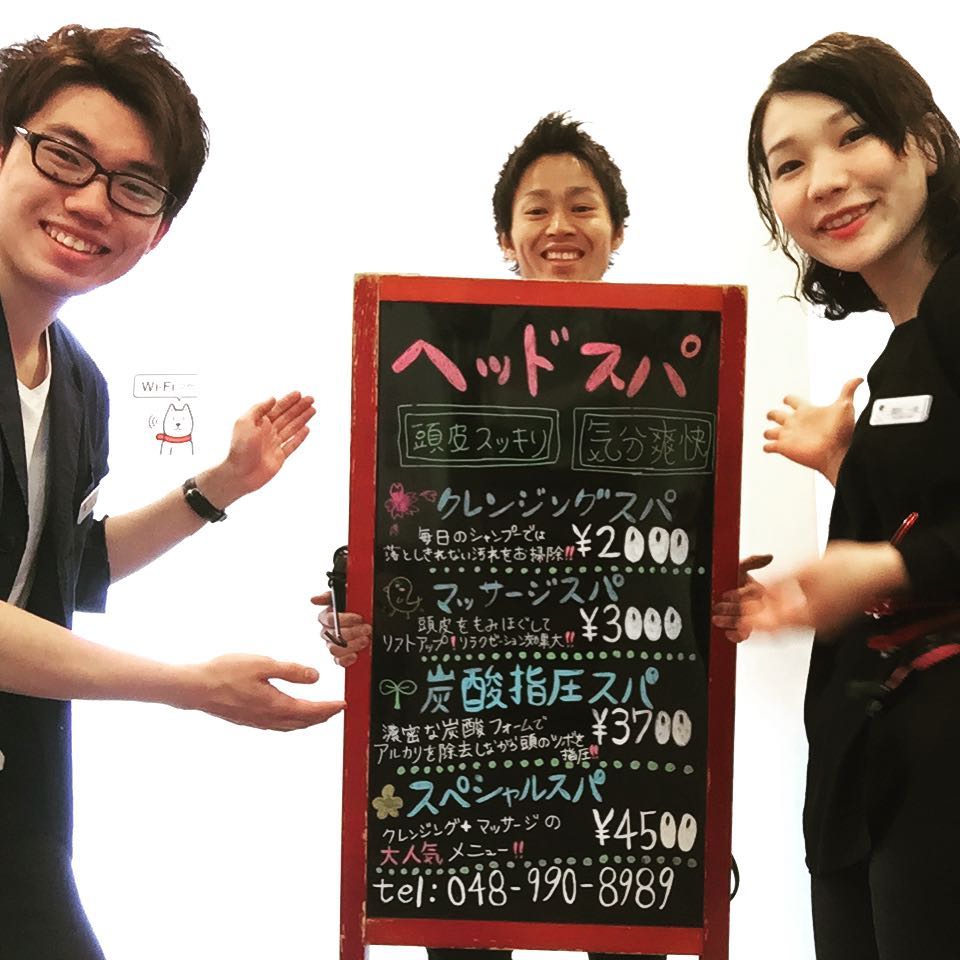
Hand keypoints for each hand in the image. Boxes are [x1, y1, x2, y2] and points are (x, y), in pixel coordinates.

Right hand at [183, 654, 344, 730]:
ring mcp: (257, 721)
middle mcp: (268, 718)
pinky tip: (288, 716)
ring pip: (290, 726)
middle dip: (322, 717)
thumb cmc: (225, 673)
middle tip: (336, 710)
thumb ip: (291, 671)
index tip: (343, 704)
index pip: (311, 710)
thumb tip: (315, 677)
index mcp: (275, 705)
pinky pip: (277, 726)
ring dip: (307, 721)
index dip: (329, 708)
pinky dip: (291, 722)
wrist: (194, 688)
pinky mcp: (247, 720)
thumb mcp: (263, 664)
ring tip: (318, 715)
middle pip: (303, 722)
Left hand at [203, 392, 315, 503]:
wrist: (240, 474)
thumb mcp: (245, 422)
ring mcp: (274, 444)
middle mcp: (267, 432)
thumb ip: (258, 409)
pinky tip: (307, 429)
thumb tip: (272, 398)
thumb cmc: (240, 448)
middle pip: (287, 416)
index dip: (288, 401)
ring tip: (313, 410)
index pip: (277, 408)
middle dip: (299, 407)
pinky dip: (300, 437)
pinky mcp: (280, 457)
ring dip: (302, 419)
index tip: (299, 393)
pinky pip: (292, 445)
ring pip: (292, 428)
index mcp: (259, 422)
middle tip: (311, 399)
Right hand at [311, 591, 371, 666]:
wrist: (370, 620)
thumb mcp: (347, 594)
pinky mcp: (340, 656)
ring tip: (365, 640)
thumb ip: (329, 596)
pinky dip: (347, 659)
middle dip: (353, 632)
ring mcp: (333, 645)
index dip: (346, 619)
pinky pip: (338, 661)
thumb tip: (314, 599)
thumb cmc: (356, 607)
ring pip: (335, 648)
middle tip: (367, 628)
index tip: (359, 618)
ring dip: (353, 645)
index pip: (330, 619)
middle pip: (334, 635)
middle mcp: (328, 631)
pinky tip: (356, 655)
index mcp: (327, 617)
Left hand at [711, 554, 772, 641]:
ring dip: (731, 622)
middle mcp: (754, 604)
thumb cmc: (727, 579)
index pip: (754, 593)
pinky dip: (736, 636)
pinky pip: (744, 636)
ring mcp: (749, 618)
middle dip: (731, 609)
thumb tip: (768, 557)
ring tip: (716, 619)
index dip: (739, 594)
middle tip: (717, 607)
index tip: (726, 595)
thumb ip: (751, 561)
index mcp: (756, 590)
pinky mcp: (743, 629)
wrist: (712, 591)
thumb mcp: (737, 567)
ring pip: (747, 623)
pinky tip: (727, 633)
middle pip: (749, 610)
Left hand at [740, 541, 909, 636]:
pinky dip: (784, 610)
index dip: (748, 624)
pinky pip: (800, 618)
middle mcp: (816, 626)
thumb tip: (759, 589)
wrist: (884, 571)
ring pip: (786, 623)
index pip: (770, 628)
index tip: (732, 619)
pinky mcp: (830, 616)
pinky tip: (773, 599)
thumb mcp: (807, 570)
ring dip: (767, 615)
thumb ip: (780, 582)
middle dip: (752, 619)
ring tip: (748, 604)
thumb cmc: (853, 568)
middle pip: (775, 627)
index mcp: (810, 617)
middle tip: (734, 611)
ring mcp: (824, 623)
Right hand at [763, 378, 861, 483]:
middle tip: (772, 416)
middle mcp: (795, 422)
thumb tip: (860, 378)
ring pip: (770, 432)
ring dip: (769, 433)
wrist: (838, 454)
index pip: (792, 400)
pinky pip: (768, 447)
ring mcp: (788, 436)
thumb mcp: (845, 407)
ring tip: (771, 435)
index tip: (787, 399)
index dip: (788, 399)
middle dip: (772, 414)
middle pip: (776, 415)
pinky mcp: (783, 448)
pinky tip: (770, 447)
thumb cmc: (842, 432)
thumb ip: (848, 390)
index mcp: (806, 411)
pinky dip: (767, 447)